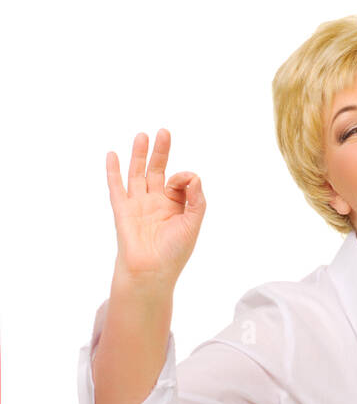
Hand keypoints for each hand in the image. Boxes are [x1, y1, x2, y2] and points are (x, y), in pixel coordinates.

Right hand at [106, 129, 204, 287]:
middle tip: (163, 132)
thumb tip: (194, 175)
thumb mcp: (192, 225)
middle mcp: (156, 203)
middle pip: (157, 171)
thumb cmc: (174, 253)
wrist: (151, 271)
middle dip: (160, 152)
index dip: (183, 178)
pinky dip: (113, 171)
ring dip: (139, 155)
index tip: (186, 183)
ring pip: (137, 174)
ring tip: (142, 136)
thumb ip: (196, 200)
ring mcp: (138, 205)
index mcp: (175, 207)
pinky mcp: (122, 210)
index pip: (179, 182)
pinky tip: (113, 155)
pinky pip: (116, 187)